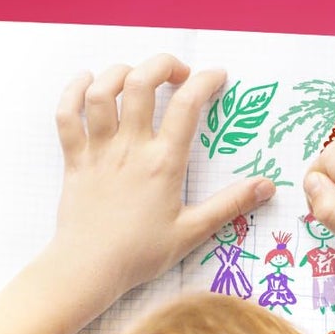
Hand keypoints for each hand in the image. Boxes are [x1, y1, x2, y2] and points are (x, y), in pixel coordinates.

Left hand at [47, 55, 275, 306]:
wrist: (88, 269)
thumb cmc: (140, 253)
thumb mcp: (192, 231)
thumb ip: (231, 204)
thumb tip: (268, 186)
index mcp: (163, 162)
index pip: (187, 105)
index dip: (204, 81)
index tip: (216, 76)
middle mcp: (130, 147)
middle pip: (141, 83)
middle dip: (162, 64)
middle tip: (177, 72)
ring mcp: (99, 150)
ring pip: (102, 92)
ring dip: (120, 73)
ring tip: (136, 76)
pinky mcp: (74, 158)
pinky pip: (66, 114)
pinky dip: (73, 91)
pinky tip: (86, 81)